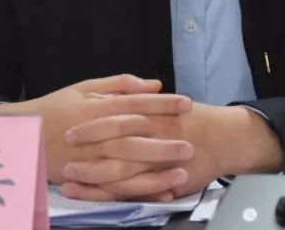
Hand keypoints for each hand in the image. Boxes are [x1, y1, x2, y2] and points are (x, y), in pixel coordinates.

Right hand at [0, 74, 192, 189]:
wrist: (21, 136)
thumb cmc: (55, 109)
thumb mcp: (85, 88)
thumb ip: (120, 85)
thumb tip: (154, 84)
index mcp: (96, 108)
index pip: (136, 103)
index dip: (163, 104)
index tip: (186, 104)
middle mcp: (95, 133)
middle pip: (134, 137)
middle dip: (164, 141)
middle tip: (190, 143)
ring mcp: (89, 158)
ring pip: (126, 165)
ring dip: (155, 170)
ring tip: (181, 171)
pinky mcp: (85, 177)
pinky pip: (115, 187)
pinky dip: (137, 190)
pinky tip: (159, 192)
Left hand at [60, 103, 282, 199]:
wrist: (223, 138)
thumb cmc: (193, 120)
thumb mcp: (165, 102)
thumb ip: (141, 95)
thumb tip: (121, 91)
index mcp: (147, 115)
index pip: (112, 118)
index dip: (89, 124)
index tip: (69, 126)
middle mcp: (147, 138)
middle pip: (108, 143)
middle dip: (84, 148)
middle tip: (62, 150)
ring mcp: (151, 162)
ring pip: (113, 170)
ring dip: (88, 174)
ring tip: (66, 175)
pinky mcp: (157, 181)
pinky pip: (126, 189)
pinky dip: (104, 192)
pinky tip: (86, 192)